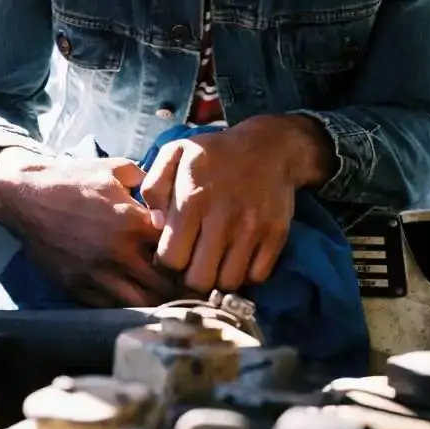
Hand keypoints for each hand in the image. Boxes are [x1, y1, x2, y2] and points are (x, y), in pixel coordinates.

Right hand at [0, 149, 178, 307]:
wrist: (26, 195)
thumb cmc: (73, 178)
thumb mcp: (116, 168)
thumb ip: (150, 182)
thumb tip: (172, 196)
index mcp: (132, 221)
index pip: (178, 249)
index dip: (190, 254)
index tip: (195, 256)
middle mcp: (118, 253)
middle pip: (164, 285)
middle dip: (179, 287)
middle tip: (188, 286)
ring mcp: (97, 274)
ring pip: (140, 304)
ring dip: (156, 303)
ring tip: (166, 299)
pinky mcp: (77, 288)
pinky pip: (111, 308)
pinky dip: (127, 307)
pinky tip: (136, 301)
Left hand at [139, 115, 335, 293]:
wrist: (269, 146)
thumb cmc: (214, 153)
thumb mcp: (174, 154)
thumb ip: (154, 187)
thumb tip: (154, 223)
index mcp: (192, 200)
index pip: (171, 259)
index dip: (165, 264)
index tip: (168, 257)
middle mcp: (223, 219)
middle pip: (199, 280)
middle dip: (189, 279)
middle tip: (190, 267)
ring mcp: (253, 229)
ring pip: (228, 282)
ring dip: (217, 280)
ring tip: (212, 264)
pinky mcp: (276, 236)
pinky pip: (258, 276)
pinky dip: (244, 275)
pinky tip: (235, 259)